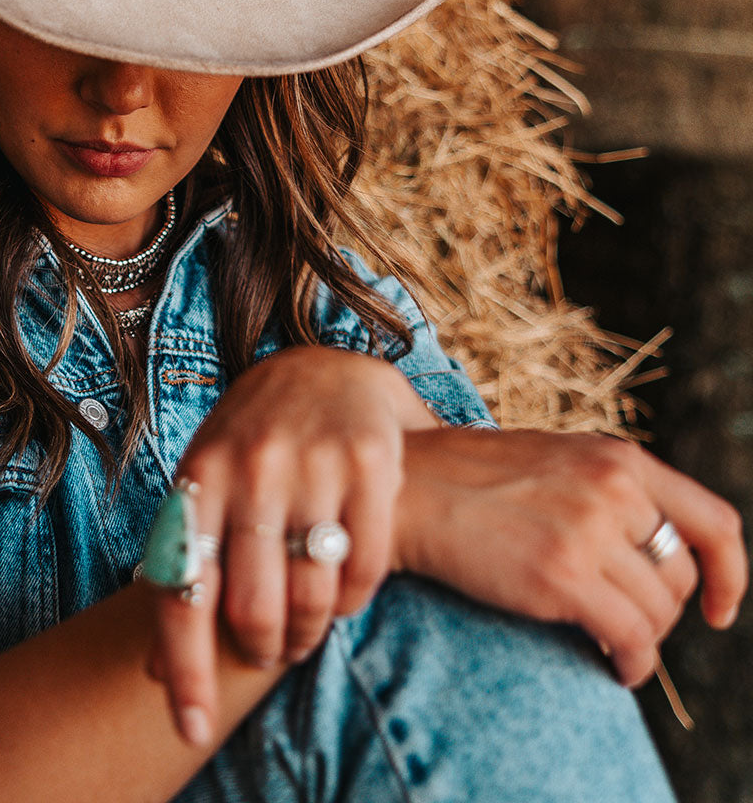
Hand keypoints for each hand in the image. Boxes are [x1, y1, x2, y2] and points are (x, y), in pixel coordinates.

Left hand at [143, 345, 438, 746]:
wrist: (322, 369)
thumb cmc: (251, 445)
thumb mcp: (204, 488)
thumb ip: (184, 569)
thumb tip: (156, 675)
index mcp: (198, 476)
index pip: (182, 590)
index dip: (186, 671)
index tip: (190, 730)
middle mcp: (250, 465)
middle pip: (253, 609)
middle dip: (262, 650)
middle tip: (271, 650)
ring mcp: (312, 459)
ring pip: (313, 596)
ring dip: (309, 632)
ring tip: (306, 626)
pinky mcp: (370, 459)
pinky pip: (366, 569)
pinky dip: (355, 600)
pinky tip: (343, 591)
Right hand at [393, 427, 747, 686]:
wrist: (403, 490)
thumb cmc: (466, 478)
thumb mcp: (552, 460)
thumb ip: (606, 489)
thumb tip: (653, 548)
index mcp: (616, 457)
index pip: (714, 521)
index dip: (730, 573)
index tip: (718, 607)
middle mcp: (613, 488)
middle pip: (680, 576)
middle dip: (661, 609)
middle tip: (624, 621)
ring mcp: (588, 530)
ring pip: (658, 612)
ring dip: (642, 638)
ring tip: (611, 642)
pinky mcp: (561, 576)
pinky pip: (632, 639)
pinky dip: (632, 664)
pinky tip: (612, 666)